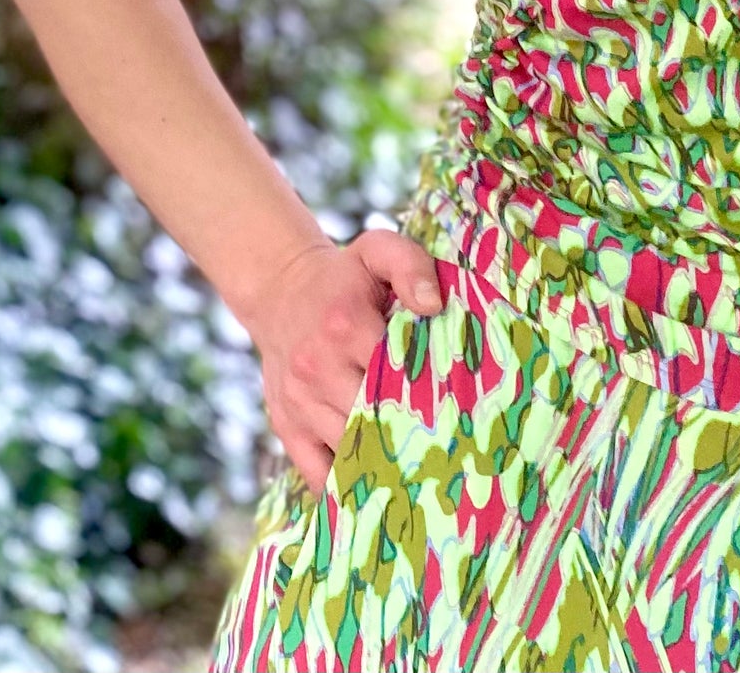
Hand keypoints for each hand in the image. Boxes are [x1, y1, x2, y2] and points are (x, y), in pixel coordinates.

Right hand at [245, 226, 444, 496]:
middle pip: (374, 418)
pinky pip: (317, 473)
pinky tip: (379, 489)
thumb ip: (411, 267)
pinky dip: (346, 485)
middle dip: (411, 433)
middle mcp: (317, 368)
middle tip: (450, 449)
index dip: (429, 391)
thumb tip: (434, 306)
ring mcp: (299, 403)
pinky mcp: (285, 426)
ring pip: (349, 449)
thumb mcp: (378, 251)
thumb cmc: (344, 276)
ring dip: (385, 462)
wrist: (280, 292)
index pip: (397, 372)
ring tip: (425, 473)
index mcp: (345, 325)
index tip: (460, 407)